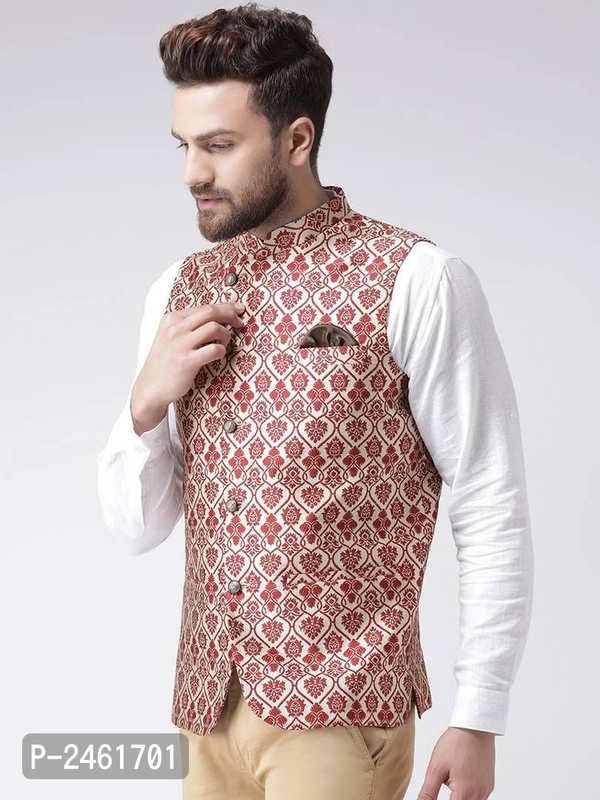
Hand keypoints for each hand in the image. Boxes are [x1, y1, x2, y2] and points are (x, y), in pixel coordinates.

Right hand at [131, 300, 245, 434]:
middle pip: (210, 312)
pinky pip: (214, 349)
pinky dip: (221, 351)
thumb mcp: (170, 337)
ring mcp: (180, 344)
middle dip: (230, 315)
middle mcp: (175, 328)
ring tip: (224, 343)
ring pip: (214, 328)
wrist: (150, 387)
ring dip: (226, 335)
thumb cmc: (165, 363)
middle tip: (239, 322)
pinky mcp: (187, 361)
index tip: (237, 308)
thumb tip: (217, 315)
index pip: (203, 306)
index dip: (225, 306)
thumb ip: (189, 326)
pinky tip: (218, 355)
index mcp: (171, 319)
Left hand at [416, 726, 495, 798]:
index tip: (434, 796)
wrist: (475, 726)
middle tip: (445, 781)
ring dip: (459, 797)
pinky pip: (478, 797)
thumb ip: (428, 792)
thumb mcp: (436, 768)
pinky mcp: (489, 784)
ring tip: (452, 779)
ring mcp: (486, 790)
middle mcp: (480, 795)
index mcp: (465, 793)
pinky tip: (461, 779)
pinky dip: (467, 793)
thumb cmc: (456, 743)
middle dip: (451, 798)